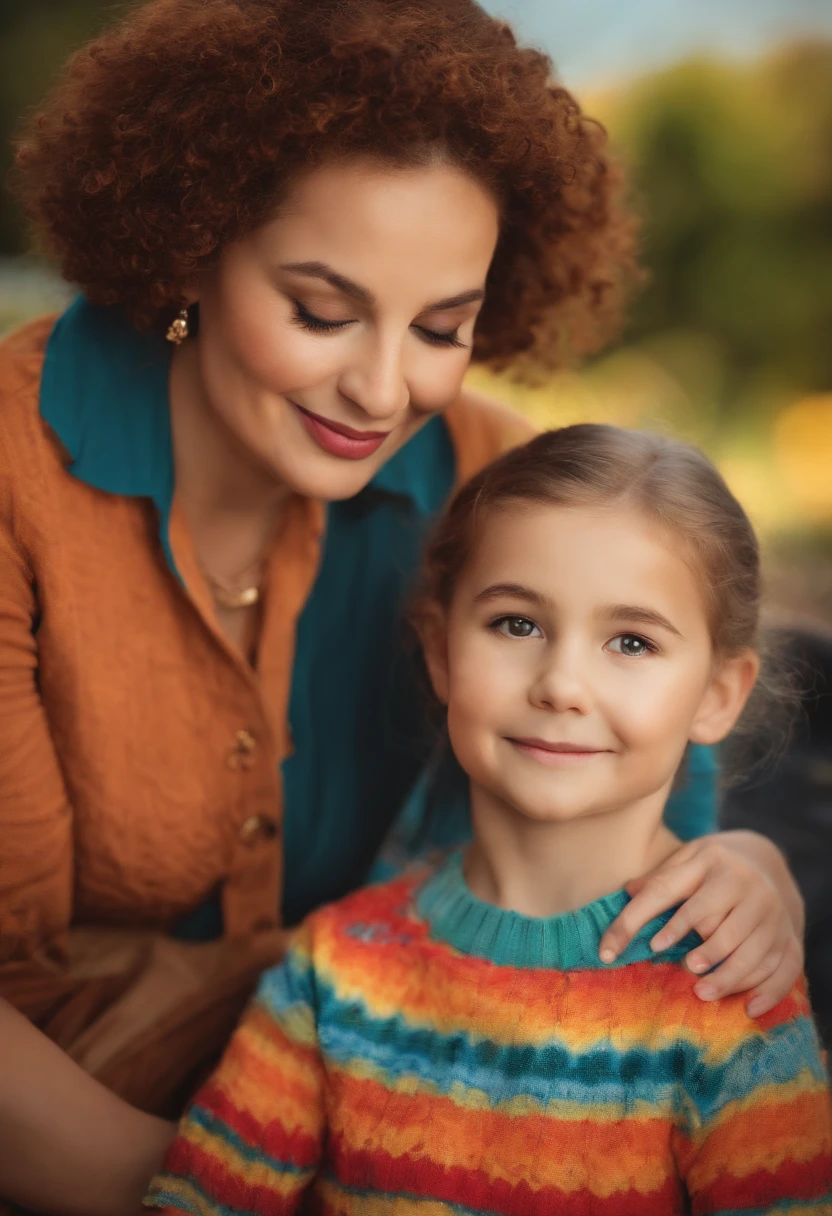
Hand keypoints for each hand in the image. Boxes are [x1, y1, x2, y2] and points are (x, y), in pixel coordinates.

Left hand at [598, 832, 804, 1016]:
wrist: (765, 859)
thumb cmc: (710, 867)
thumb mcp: (684, 859)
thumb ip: (658, 878)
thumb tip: (626, 891)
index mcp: (710, 861)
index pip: (672, 893)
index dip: (660, 923)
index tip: (647, 947)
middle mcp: (746, 883)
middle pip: (720, 925)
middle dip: (704, 951)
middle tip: (686, 969)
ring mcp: (772, 910)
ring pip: (751, 951)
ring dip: (727, 977)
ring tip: (702, 991)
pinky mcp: (789, 934)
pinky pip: (784, 967)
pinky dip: (768, 991)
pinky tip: (749, 1008)